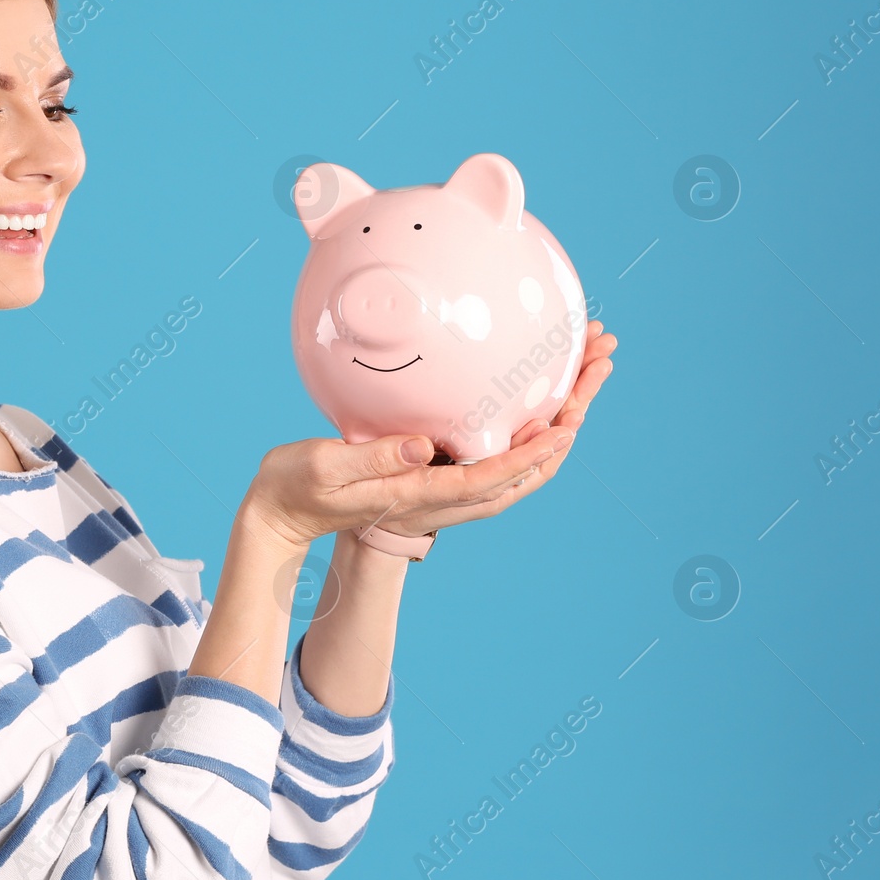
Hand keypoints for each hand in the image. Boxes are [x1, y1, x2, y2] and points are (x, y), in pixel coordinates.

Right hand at [245, 320, 617, 548]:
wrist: (283, 513)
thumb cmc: (297, 486)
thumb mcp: (325, 468)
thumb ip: (372, 456)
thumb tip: (422, 446)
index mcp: (416, 494)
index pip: (487, 477)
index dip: (529, 454)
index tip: (566, 426)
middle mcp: (438, 496)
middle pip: (519, 472)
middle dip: (563, 424)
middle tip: (597, 367)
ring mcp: (437, 489)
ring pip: (514, 467)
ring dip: (553, 425)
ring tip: (583, 377)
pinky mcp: (431, 477)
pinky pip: (493, 458)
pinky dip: (523, 432)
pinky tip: (533, 406)